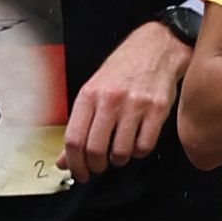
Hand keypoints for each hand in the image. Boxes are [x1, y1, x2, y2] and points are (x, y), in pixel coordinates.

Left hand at [63, 19, 188, 176]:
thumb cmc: (123, 69)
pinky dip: (138, 152)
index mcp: (89, 94)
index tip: (79, 173)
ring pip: (120, 152)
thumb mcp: (95, 91)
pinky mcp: (157, 110)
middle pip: (95, 150)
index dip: (74, 164)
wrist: (156, 47)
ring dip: (118, 160)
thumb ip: (80, 125)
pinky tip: (136, 142)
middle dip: (96, 166)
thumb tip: (64, 159)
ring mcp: (135, 105)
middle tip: (99, 165)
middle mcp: (110, 99)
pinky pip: (144, 147)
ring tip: (119, 150)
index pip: (74, 139)